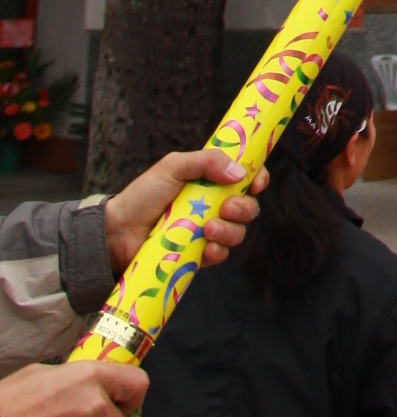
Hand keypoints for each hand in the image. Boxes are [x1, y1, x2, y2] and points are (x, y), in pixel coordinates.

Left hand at [103, 150, 268, 273]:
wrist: (118, 232)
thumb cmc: (144, 195)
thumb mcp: (173, 167)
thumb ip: (206, 161)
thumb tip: (239, 171)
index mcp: (211, 181)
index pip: (246, 178)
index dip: (258, 179)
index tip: (256, 182)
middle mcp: (214, 206)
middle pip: (248, 207)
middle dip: (244, 207)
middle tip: (226, 208)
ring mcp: (207, 231)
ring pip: (238, 232)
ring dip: (230, 230)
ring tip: (208, 229)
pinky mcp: (199, 255)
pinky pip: (221, 255)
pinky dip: (218, 251)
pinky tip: (205, 248)